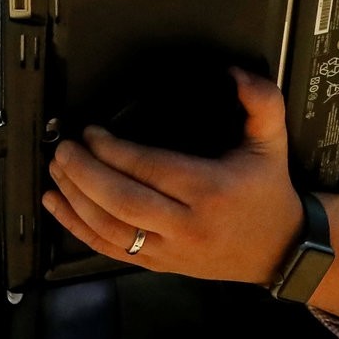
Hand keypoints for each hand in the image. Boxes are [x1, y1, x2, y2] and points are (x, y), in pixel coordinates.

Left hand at [42, 67, 301, 284]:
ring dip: (76, 200)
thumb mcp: (272, 143)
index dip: (113, 150)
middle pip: (123, 201)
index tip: (91, 132)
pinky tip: (57, 207)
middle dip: (85, 174)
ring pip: (111, 229)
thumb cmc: (268, 193)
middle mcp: (188, 224)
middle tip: (64, 150)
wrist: (282, 251)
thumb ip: (262, 102)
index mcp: (210, 190)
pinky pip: (111, 250)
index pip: (150, 169)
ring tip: (57, 171)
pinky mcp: (159, 264)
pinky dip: (79, 229)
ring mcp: (171, 249)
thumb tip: (237, 73)